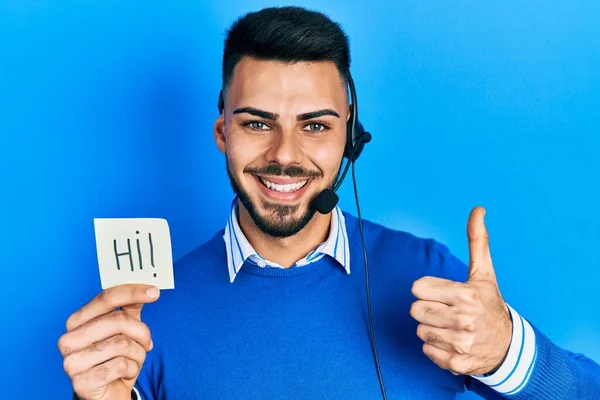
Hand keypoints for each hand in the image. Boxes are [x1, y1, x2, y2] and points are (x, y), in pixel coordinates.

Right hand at [58, 284, 159, 399]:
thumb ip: (130, 309)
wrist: (108, 394)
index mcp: (77, 321)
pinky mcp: (82, 382)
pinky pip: (121, 365)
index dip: (132, 292)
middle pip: (118, 320)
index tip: (154, 292)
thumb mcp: (124, 331)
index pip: (106, 298)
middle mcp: (69, 339)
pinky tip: (125, 373)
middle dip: (141, 331)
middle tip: (147, 342)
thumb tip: (146, 290)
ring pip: (122, 344)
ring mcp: (72, 362)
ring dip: (138, 354)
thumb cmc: (115, 359)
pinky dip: (131, 369)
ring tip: (133, 360)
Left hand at [409, 206, 511, 375]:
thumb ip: (477, 241)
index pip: (417, 288)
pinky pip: (426, 351)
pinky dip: (436, 349)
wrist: (509, 345)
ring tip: (451, 327)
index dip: (426, 289)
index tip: (440, 293)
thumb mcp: (484, 274)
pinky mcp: (456, 362)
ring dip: (432, 329)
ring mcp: (460, 343)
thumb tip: (478, 209)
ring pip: (420, 330)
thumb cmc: (489, 305)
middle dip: (427, 309)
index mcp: (465, 294)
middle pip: (415, 310)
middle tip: (445, 310)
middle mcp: (463, 319)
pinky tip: (452, 342)